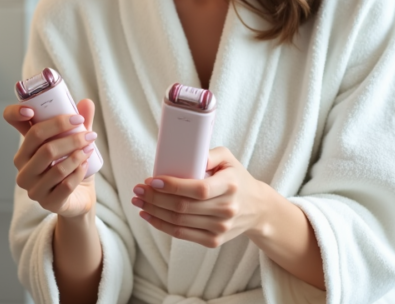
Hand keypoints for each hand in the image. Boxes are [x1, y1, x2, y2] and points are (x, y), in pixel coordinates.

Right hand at [3, 99, 98, 217]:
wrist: (79, 196)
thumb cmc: (71, 165)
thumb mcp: (75, 141)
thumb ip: (80, 123)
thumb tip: (87, 102)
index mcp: (26, 146)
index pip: (10, 121)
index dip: (16, 113)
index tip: (31, 111)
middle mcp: (23, 166)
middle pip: (41, 144)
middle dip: (68, 135)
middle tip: (88, 133)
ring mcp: (32, 187)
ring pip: (55, 166)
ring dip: (77, 154)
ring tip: (90, 147)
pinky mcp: (47, 203)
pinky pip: (64, 185)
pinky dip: (78, 172)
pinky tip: (85, 165)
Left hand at [131, 146, 268, 247]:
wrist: (256, 208)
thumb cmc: (236, 179)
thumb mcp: (229, 159)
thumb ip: (210, 154)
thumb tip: (189, 155)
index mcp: (230, 185)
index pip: (198, 189)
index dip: (172, 186)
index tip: (152, 180)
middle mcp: (226, 208)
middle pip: (183, 207)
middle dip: (155, 198)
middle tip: (138, 189)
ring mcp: (220, 227)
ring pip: (179, 221)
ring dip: (153, 211)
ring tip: (138, 201)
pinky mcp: (214, 240)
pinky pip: (182, 234)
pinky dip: (161, 225)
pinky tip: (149, 215)